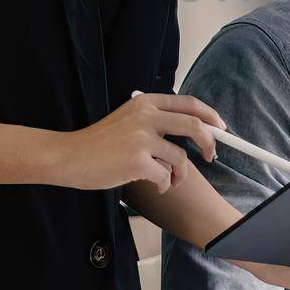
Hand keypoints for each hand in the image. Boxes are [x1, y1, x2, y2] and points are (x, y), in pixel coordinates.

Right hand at [50, 92, 224, 191]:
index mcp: (145, 103)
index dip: (210, 116)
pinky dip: (165, 184)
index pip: (189, 103)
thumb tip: (191, 129)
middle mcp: (146, 116)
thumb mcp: (127, 119)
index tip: (220, 128)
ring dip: (179, 174)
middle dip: (210, 143)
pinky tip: (155, 186)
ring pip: (180, 158)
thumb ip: (154, 120)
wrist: (69, 156)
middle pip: (194, 126)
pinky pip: (165, 176)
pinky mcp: (137, 160)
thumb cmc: (98, 144)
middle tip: (212, 156)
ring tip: (169, 180)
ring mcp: (142, 138)